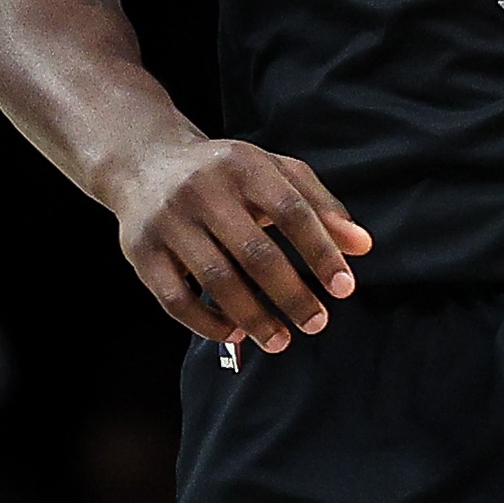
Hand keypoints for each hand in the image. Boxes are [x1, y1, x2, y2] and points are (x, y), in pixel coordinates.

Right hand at [109, 137, 371, 352]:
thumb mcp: (273, 173)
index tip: (344, 288)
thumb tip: (362, 247)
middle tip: (317, 323)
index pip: (292, 211)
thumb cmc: (224, 174)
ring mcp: (169, 221)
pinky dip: (207, 324)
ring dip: (254, 318)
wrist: (143, 162)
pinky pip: (176, 299)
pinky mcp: (141, 252)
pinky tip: (234, 334)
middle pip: (255, 252)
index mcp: (243, 165)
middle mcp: (203, 190)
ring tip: (282, 340)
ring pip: (217, 280)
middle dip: (291, 295)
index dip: (321, 252)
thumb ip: (320, 206)